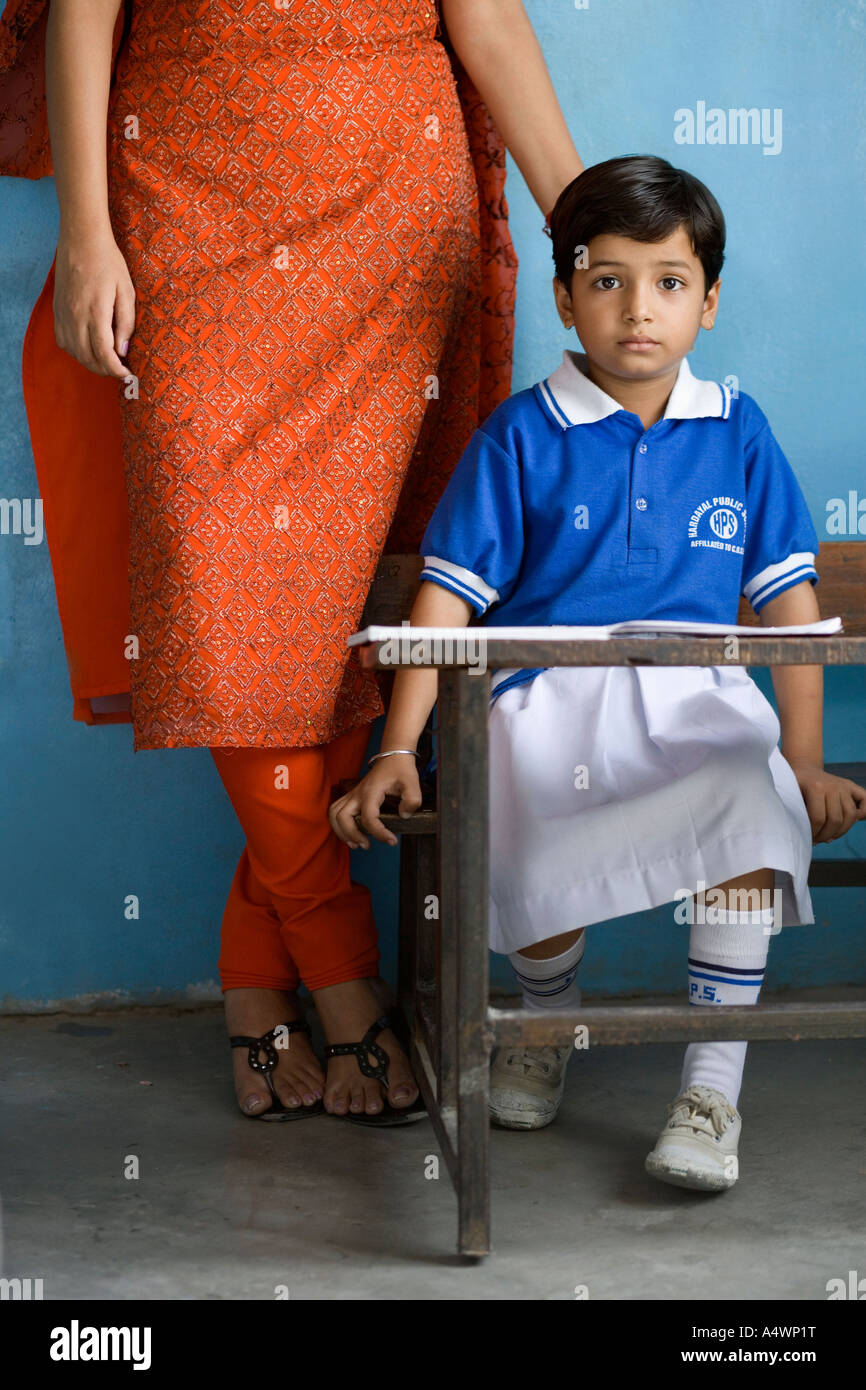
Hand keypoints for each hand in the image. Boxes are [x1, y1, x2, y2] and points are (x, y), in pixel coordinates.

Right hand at [53, 231, 135, 378]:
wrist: (81, 239)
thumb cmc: (108, 262)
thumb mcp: (127, 290)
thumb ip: (126, 323)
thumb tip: (123, 351)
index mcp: (96, 312)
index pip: (104, 353)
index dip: (116, 370)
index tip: (127, 375)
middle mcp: (75, 316)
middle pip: (88, 358)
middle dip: (105, 370)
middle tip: (119, 371)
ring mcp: (63, 314)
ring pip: (74, 352)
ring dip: (90, 363)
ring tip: (106, 361)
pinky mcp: (57, 310)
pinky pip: (63, 341)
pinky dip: (76, 351)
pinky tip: (88, 348)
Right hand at [328, 754, 421, 848]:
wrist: (393, 756)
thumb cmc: (401, 769)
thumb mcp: (412, 782)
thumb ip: (412, 800)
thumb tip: (404, 816)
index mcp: (371, 791)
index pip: (369, 817)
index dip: (379, 833)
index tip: (392, 841)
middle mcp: (358, 793)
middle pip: (342, 817)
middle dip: (352, 834)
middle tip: (367, 845)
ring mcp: (353, 794)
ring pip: (334, 814)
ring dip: (341, 831)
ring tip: (355, 844)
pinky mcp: (352, 796)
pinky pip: (336, 811)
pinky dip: (338, 825)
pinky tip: (350, 834)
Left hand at [786, 759, 865, 843]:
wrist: (803, 768)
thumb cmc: (793, 786)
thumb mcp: (787, 793)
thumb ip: (792, 811)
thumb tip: (799, 834)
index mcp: (815, 787)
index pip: (818, 818)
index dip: (813, 833)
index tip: (807, 839)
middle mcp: (833, 785)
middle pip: (835, 819)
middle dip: (825, 835)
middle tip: (816, 840)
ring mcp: (843, 786)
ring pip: (850, 815)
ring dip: (840, 831)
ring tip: (828, 836)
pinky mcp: (851, 786)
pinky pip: (865, 800)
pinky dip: (863, 813)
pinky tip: (852, 822)